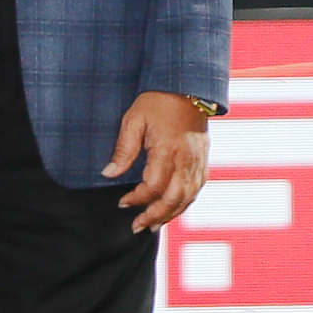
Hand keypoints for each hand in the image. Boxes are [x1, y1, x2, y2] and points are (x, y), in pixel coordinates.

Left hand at [104, 91, 209, 232]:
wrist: (188, 87)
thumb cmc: (158, 101)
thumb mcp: (134, 120)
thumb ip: (123, 149)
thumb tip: (109, 174)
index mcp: (167, 149)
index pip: (153, 186)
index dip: (137, 199)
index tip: (122, 202)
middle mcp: (186, 158)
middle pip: (174, 198)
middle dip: (155, 215)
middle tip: (137, 225)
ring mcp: (198, 160)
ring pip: (188, 197)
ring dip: (171, 214)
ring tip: (154, 225)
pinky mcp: (204, 158)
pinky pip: (198, 187)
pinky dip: (186, 202)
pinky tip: (174, 208)